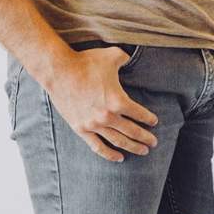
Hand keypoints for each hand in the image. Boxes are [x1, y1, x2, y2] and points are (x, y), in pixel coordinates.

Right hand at [43, 47, 158, 161]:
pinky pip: (97, 146)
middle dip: (145, 138)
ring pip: (118, 141)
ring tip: (143, 151)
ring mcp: (93, 124)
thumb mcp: (113, 56)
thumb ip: (126, 58)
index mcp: (118, 101)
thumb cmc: (86, 62)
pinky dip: (109, 154)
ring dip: (132, 147)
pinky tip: (119, 158)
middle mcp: (107, 116)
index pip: (140, 114)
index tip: (154, 122)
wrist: (58, 71)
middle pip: (132, 131)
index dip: (149, 119)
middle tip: (154, 143)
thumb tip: (133, 57)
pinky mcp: (80, 128)